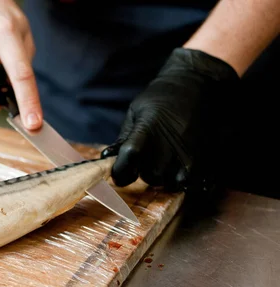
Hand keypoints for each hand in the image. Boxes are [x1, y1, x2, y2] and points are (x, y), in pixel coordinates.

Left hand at [101, 48, 239, 193]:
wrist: (197, 84)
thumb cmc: (160, 98)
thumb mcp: (136, 112)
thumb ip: (124, 137)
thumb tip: (107, 158)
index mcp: (147, 130)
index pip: (129, 159)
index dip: (120, 171)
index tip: (118, 172)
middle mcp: (167, 145)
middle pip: (148, 176)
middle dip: (142, 172)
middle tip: (146, 157)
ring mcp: (185, 153)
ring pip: (166, 181)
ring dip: (160, 175)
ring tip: (161, 158)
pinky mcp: (200, 157)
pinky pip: (184, 181)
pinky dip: (177, 178)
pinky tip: (174, 165)